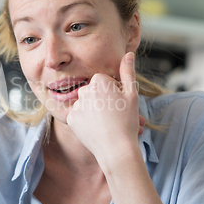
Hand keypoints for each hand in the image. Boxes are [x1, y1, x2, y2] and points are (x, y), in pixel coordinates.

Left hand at [66, 52, 141, 170]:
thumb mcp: (132, 94)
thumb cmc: (127, 121)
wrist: (116, 149)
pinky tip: (96, 128)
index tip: (119, 103)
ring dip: (94, 110)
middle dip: (102, 100)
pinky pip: (79, 115)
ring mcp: (76, 105)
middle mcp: (84, 90)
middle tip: (114, 115)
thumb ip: (127, 72)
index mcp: (99, 81)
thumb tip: (128, 54)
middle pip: (93, 91)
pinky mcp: (70, 118)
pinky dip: (86, 121)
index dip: (113, 91)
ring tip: (107, 123)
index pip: (103, 81)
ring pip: (86, 104)